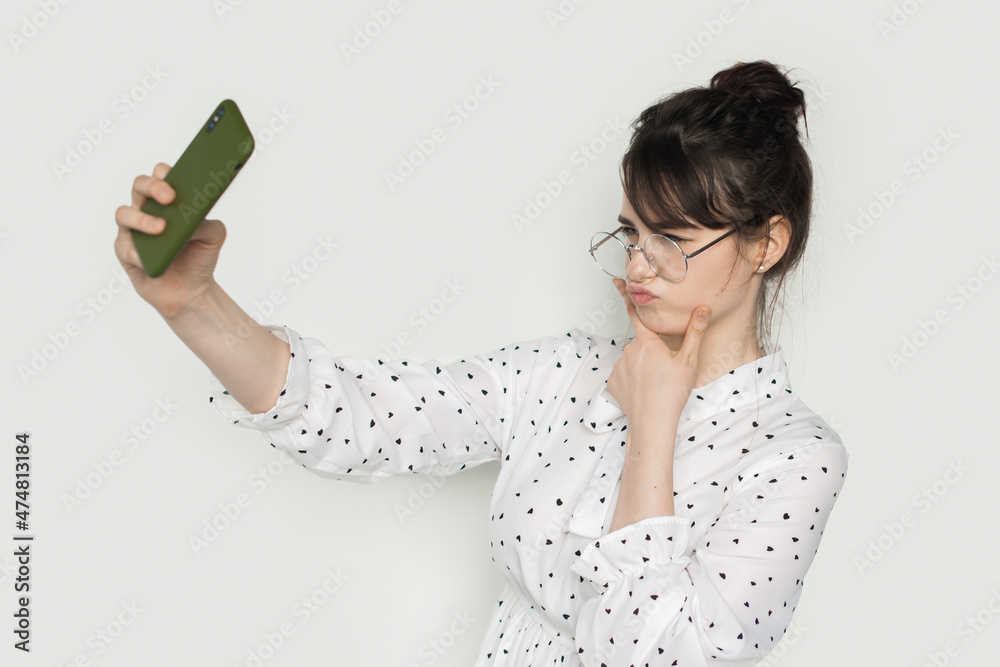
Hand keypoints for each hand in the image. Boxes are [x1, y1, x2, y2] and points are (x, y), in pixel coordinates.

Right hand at [114, 163, 227, 318]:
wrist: (191, 292)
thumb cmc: (198, 258)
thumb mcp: (214, 238)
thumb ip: (209, 225)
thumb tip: (192, 221)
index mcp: (168, 202)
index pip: (161, 175)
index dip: (165, 172)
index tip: (176, 176)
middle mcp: (147, 210)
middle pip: (139, 186)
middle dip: (152, 186)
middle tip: (169, 198)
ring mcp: (133, 230)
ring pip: (124, 214)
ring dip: (142, 219)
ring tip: (161, 229)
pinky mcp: (125, 253)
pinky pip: (125, 248)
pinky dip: (139, 254)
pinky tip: (150, 259)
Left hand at [606, 278, 711, 423]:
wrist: (652, 422)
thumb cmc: (672, 392)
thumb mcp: (688, 361)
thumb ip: (694, 332)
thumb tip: (703, 308)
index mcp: (647, 342)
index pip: (636, 313)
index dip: (627, 296)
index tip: (618, 282)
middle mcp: (629, 350)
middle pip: (642, 344)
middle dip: (651, 352)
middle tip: (664, 371)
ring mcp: (619, 366)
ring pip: (633, 360)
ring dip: (642, 367)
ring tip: (655, 383)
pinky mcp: (613, 381)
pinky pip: (624, 374)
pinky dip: (632, 379)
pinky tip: (643, 390)